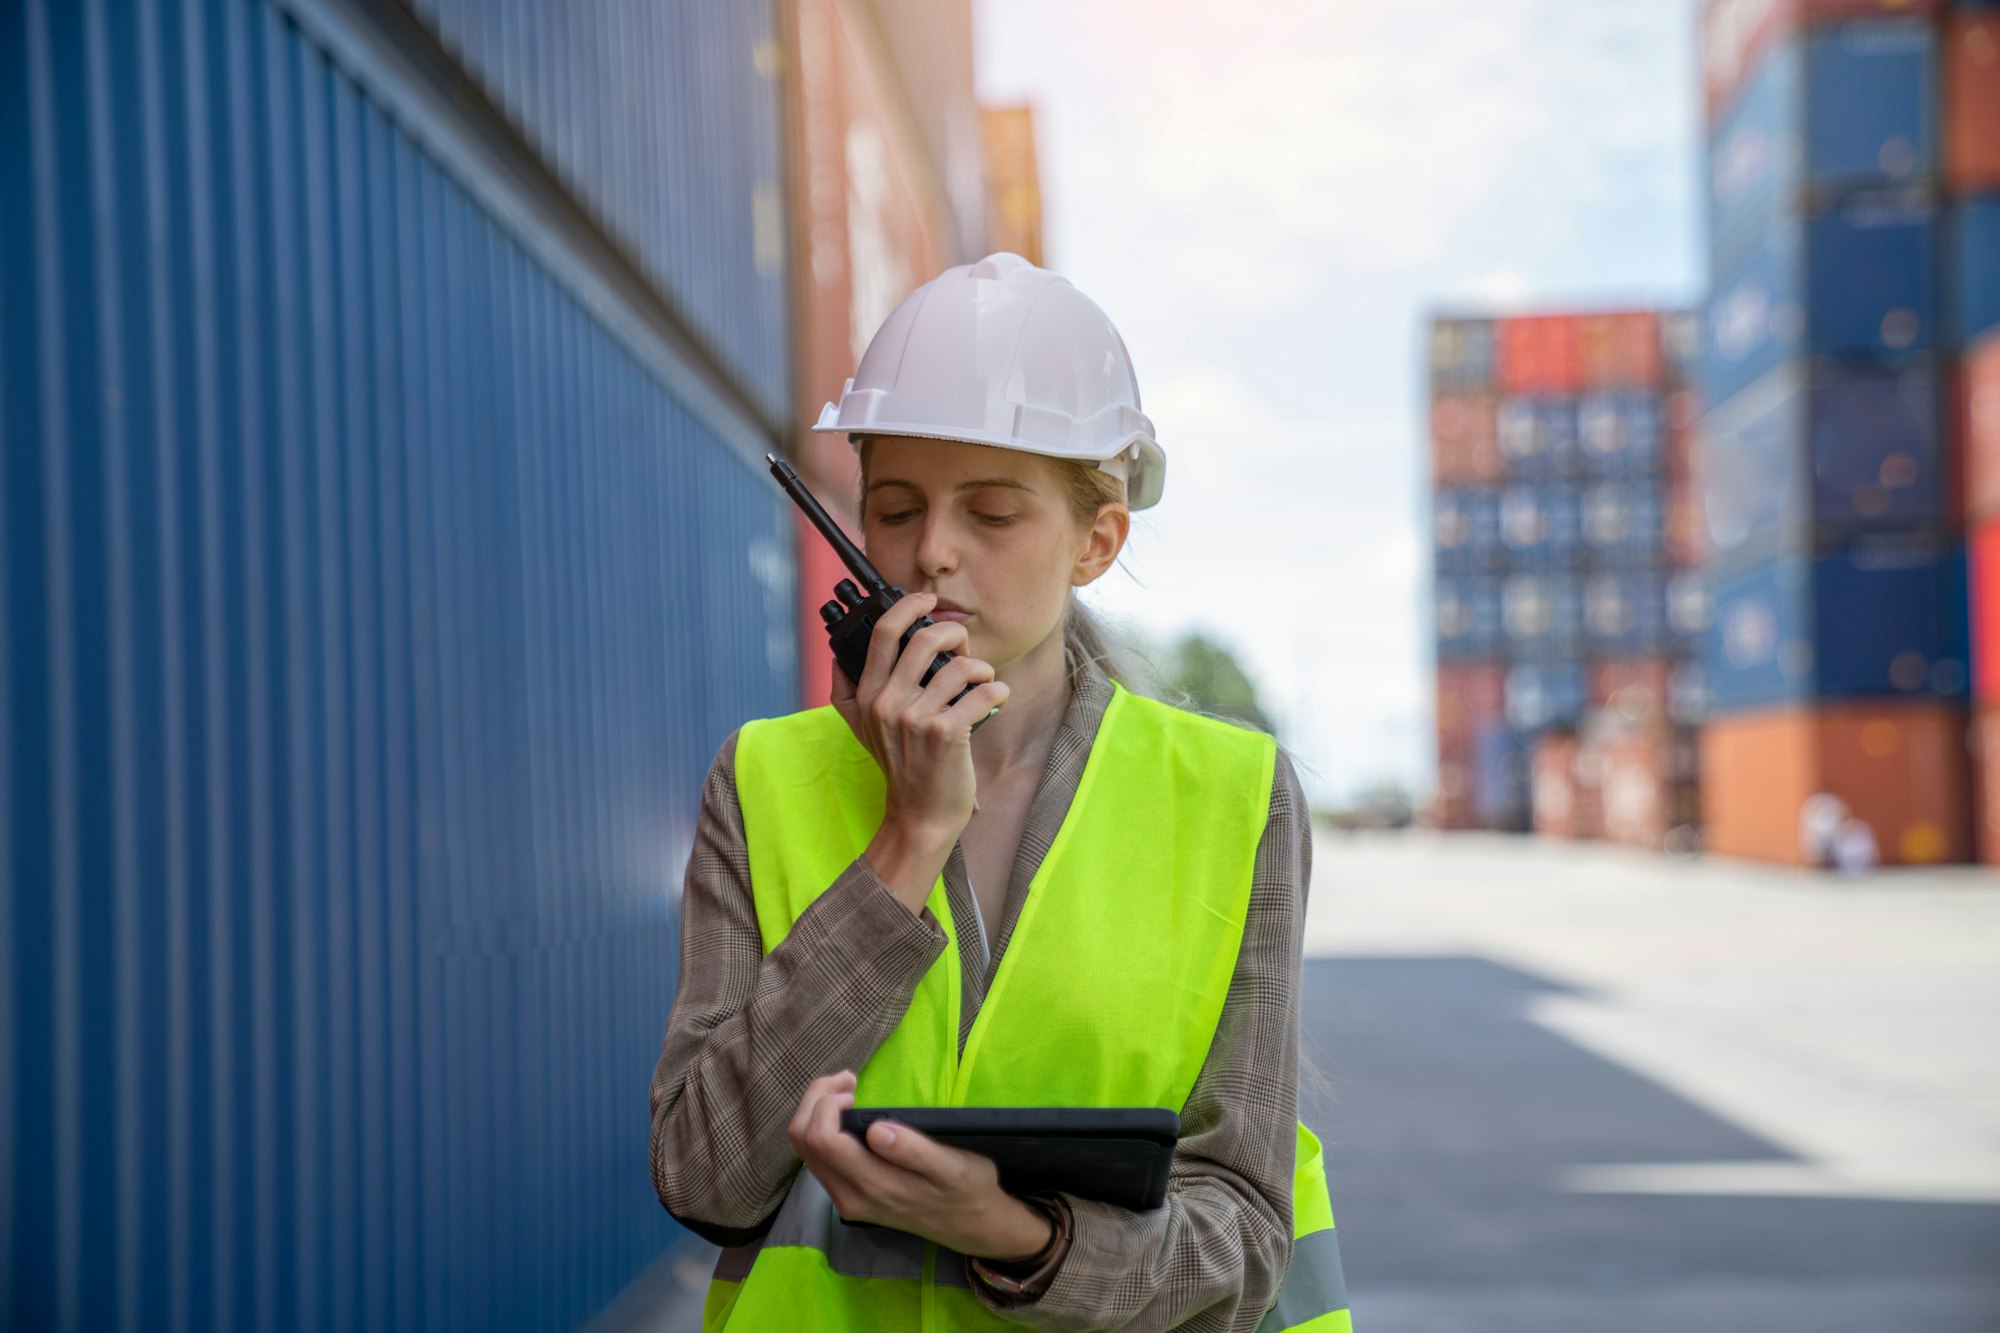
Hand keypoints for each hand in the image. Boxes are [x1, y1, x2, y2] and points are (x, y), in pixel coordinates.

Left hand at [788, 1072, 1054, 1262]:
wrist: (972, 1226)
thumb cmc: (968, 1188)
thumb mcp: (954, 1166)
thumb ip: (913, 1150)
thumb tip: (875, 1130)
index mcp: (873, 1185)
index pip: (822, 1138)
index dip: (826, 1103)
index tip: (855, 1085)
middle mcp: (850, 1197)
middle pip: (803, 1142)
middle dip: (816, 1100)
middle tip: (847, 1079)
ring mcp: (846, 1200)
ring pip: (806, 1151)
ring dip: (817, 1112)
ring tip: (848, 1091)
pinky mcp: (849, 1197)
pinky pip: (819, 1159)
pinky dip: (823, 1128)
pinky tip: (849, 1114)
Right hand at [829, 592, 1007, 880]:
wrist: (920, 815)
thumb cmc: (901, 767)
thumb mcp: (863, 729)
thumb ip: (847, 691)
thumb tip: (837, 652)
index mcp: (868, 695)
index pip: (884, 634)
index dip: (908, 607)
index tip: (928, 600)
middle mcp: (888, 703)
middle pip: (925, 639)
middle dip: (954, 633)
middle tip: (964, 649)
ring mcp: (916, 719)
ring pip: (961, 666)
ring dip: (982, 668)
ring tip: (983, 682)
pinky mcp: (946, 734)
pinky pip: (983, 692)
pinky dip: (998, 692)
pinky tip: (997, 700)